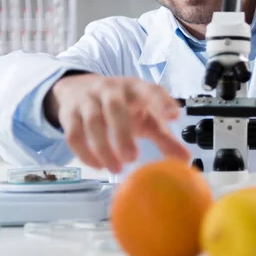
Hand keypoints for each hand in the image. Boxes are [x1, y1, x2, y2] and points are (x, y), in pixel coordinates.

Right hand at [44, 73, 190, 172]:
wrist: (79, 88)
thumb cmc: (122, 106)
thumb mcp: (145, 117)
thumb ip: (164, 138)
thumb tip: (186, 161)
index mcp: (135, 88)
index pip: (150, 90)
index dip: (162, 101)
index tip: (175, 115)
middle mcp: (110, 90)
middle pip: (115, 107)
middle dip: (123, 133)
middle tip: (133, 158)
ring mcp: (88, 100)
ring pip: (92, 121)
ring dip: (103, 147)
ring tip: (116, 167)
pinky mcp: (69, 113)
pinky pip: (73, 133)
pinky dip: (85, 152)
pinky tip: (98, 165)